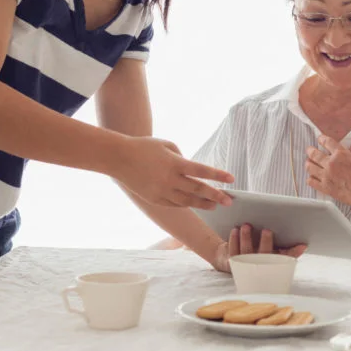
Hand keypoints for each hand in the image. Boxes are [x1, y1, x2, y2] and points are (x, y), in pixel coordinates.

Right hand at [113, 136, 234, 209]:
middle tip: (229, 201)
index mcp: (175, 163)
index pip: (202, 171)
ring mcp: (162, 191)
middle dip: (216, 196)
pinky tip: (195, 204)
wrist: (118, 158)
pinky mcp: (154, 199)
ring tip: (215, 205)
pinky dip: (186, 204)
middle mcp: (170, 179)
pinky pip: (174, 204)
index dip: (218, 176)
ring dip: (203, 204)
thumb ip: (182, 157)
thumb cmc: (144, 147)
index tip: (231, 179)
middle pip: (198, 190)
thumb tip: (192, 171)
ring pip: (188, 201)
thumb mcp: (167, 145)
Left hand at [210, 224, 307, 272]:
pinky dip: (233, 240)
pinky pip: (232, 251)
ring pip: (245, 253)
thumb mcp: (273, 254)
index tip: (301, 244)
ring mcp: (244, 264)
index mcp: (270, 263)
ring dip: (246, 239)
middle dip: (266, 243)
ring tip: (246, 226)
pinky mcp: (231, 261)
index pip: (284, 259)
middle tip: (267, 230)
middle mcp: (258, 265)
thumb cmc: (257, 256)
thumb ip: (288, 250)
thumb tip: (303, 245)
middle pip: (263, 255)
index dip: (293, 253)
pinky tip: (235, 230)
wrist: (231, 262)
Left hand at [305, 135, 350, 207]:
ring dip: (308, 163)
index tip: (319, 139)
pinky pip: (312, 182)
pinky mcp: (325, 187)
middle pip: (315, 154)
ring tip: (307, 162)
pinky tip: (310, 178)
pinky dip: (310, 178)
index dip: (322, 139)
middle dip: (310, 150)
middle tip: (309, 149)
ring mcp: (326, 175)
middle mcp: (331, 163)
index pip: (327, 142)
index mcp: (341, 154)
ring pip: (310, 167)